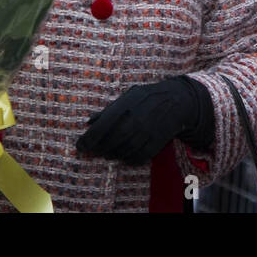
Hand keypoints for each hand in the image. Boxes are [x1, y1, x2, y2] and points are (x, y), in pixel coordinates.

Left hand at [76, 77, 210, 162]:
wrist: (177, 100)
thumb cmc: (147, 98)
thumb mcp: (127, 96)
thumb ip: (108, 110)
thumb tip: (88, 121)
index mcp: (125, 106)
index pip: (100, 128)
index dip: (87, 140)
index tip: (79, 146)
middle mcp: (135, 120)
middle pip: (110, 142)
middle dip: (98, 149)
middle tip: (93, 151)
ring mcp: (146, 133)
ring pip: (123, 151)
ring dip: (112, 155)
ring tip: (107, 153)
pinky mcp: (156, 142)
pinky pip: (138, 157)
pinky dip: (128, 159)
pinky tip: (123, 156)